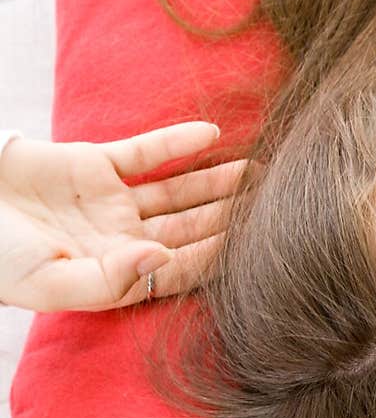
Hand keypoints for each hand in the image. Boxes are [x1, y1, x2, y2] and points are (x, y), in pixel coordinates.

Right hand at [0, 123, 245, 310]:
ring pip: (179, 191)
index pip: (183, 269)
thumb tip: (161, 258)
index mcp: (118, 276)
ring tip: (262, 171)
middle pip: (192, 229)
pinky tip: (214, 135)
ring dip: (218, 182)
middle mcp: (123, 240)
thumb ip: (108, 278)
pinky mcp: (96, 165)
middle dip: (235, 220)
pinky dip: (178, 143)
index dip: (222, 258)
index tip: (262, 248)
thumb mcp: (50, 282)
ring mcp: (113, 202)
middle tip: (284, 205)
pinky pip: (146, 153)